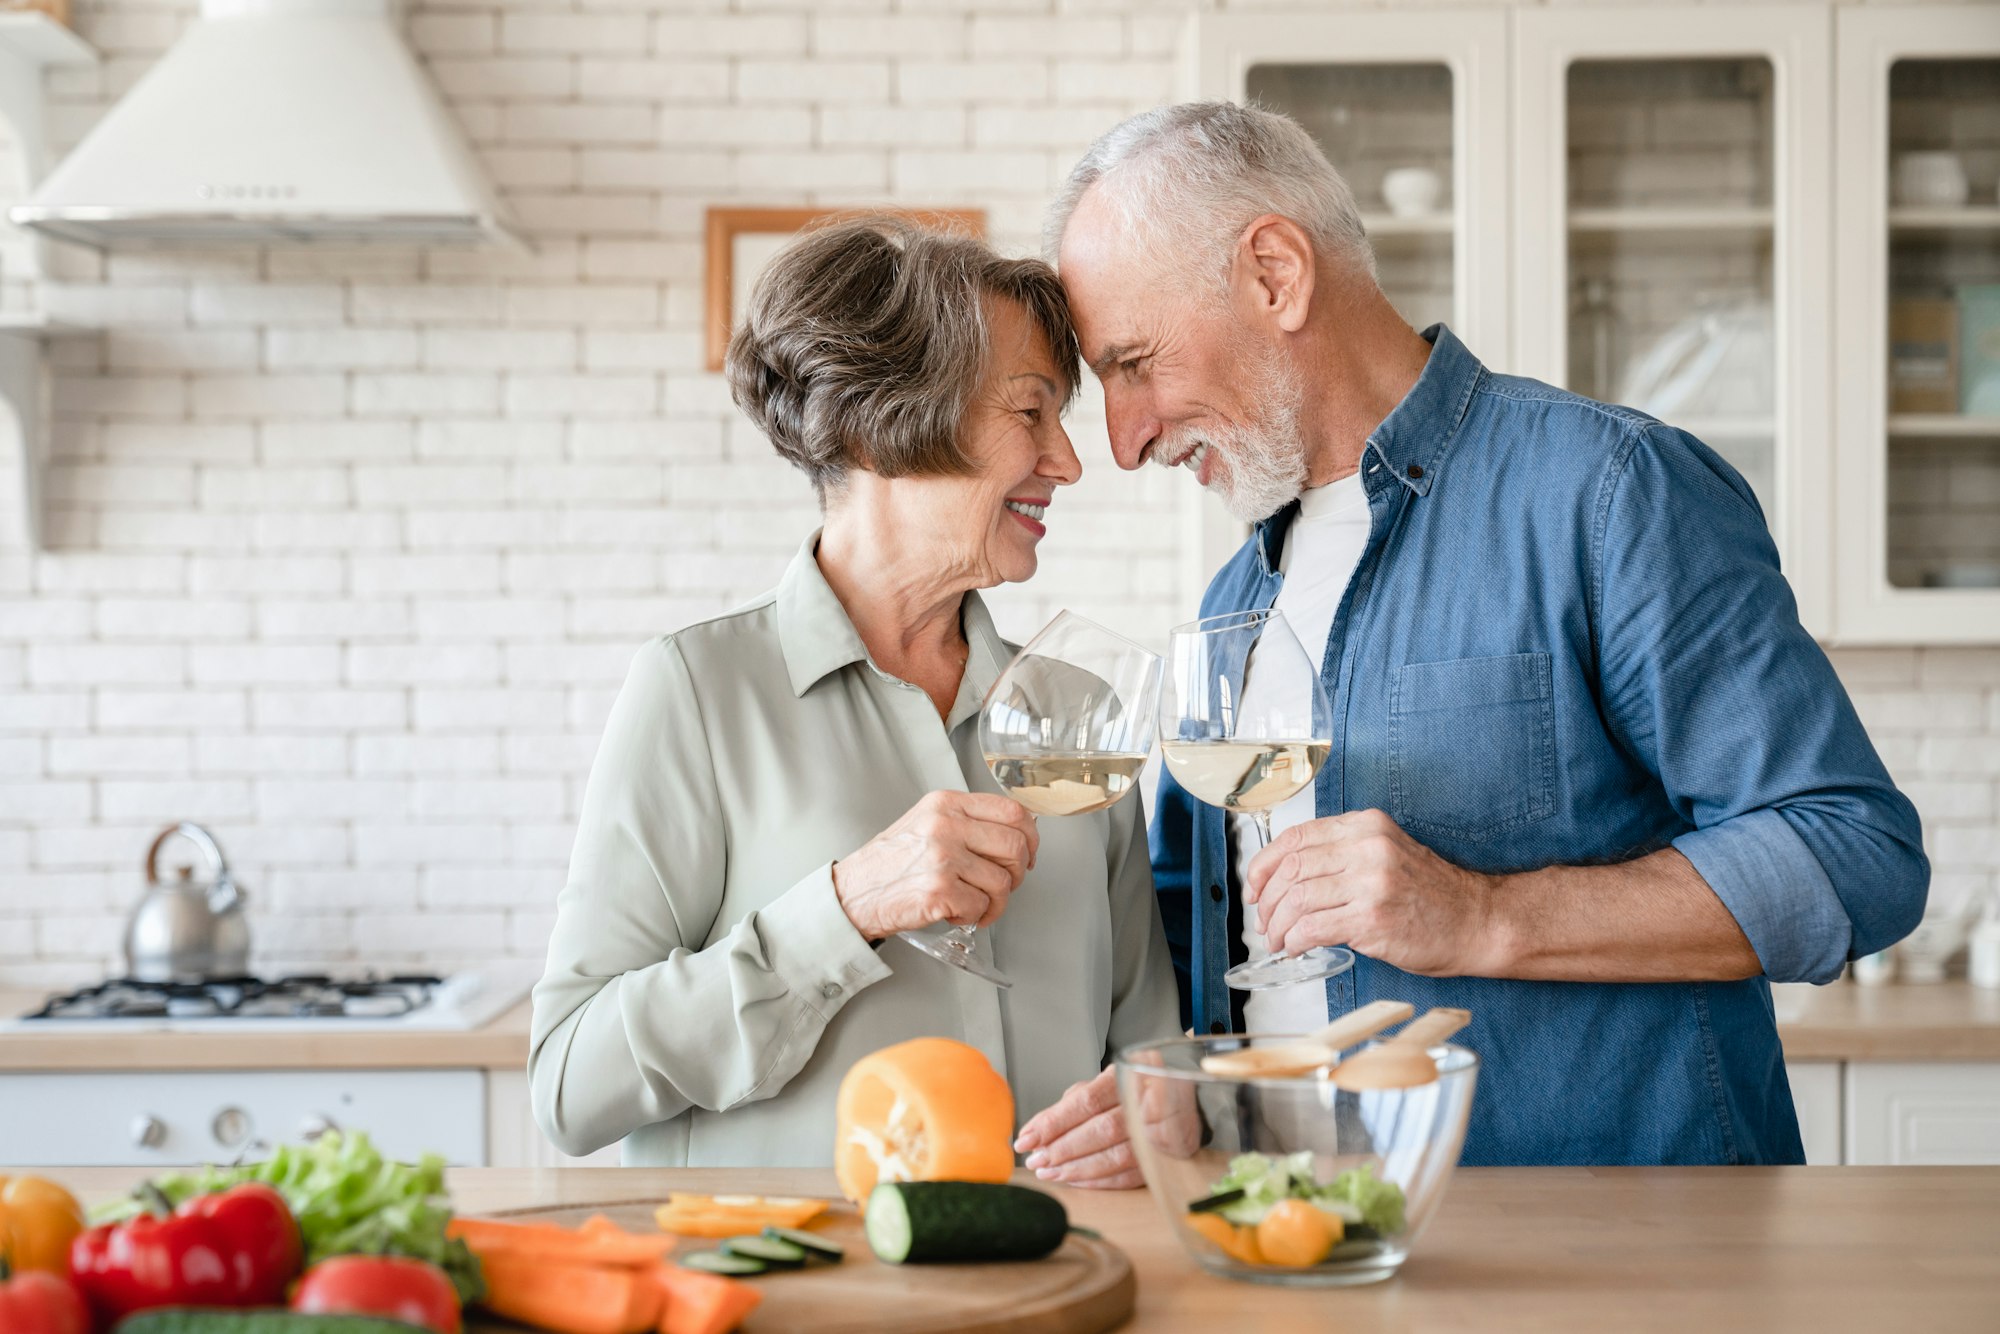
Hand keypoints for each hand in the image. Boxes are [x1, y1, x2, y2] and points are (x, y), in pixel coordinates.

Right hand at [832, 790, 1038, 940]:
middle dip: (1017, 874)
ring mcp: (943, 857)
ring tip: (974, 905)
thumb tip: (1015, 834)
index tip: (1027, 854)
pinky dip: (974, 917)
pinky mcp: (939, 890)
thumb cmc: (889, 863)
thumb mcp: (926, 823)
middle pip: (1015, 846)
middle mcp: (946, 825)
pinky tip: (955, 913)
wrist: (851, 894)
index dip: (1030, 838)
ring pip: (1002, 882)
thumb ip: (966, 822)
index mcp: (946, 803)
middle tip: (1002, 886)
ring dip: (994, 902)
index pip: (1013, 811)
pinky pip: (981, 907)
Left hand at [1013, 1063, 1200, 1188]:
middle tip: (1036, 1160)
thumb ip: (1068, 1105)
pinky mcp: (1168, 1158)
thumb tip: (1034, 1131)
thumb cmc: (1131, 1093)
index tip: (1027, 1139)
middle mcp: (1149, 1100)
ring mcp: (1163, 1131)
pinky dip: (1100, 1181)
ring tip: (1051, 1172)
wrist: (1180, 1102)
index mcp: (1128, 1074)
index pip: (1087, 1101)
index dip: (1054, 1122)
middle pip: (1102, 1129)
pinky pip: (1130, 1176)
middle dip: (1063, 1149)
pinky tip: (1077, 1181)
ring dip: (1078, 1169)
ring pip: (1116, 1155)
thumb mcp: (1099, 1087)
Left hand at [1245, 808, 1498, 976]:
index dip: (1265, 864)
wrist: (1478, 922)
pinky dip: (1294, 941)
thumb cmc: (1432, 896)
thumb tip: (1286, 879)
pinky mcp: (1372, 918)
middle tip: (1263, 922)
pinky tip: (1295, 949)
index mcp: (1366, 826)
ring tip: (1278, 940)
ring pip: (1296, 899)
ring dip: (1278, 925)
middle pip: (1291, 868)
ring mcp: (1370, 882)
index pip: (1296, 837)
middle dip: (1266, 900)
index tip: (1255, 886)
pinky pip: (1312, 927)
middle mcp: (1367, 847)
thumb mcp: (1386, 855)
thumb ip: (1342, 856)